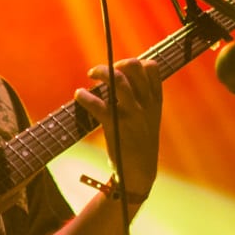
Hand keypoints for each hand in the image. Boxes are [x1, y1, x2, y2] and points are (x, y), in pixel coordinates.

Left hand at [74, 57, 163, 201]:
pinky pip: (98, 104)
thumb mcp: (149, 119)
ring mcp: (132, 114)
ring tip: (91, 74)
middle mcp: (146, 105)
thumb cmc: (140, 144)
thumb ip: (141, 100)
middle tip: (104, 71)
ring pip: (117, 80)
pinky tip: (79, 95)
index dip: (136, 62)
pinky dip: (84, 96)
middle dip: (117, 62)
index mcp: (155, 102)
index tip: (122, 68)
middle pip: (134, 68)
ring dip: (101, 71)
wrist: (139, 172)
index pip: (152, 68)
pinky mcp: (116, 126)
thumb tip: (120, 78)